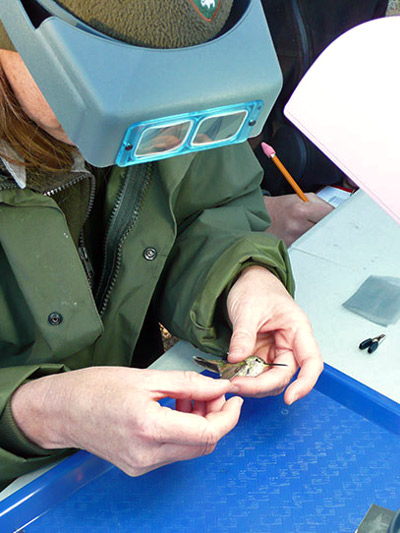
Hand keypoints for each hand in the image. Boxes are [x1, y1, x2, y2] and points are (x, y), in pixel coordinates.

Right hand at [11, 367, 242, 475]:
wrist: (62, 410)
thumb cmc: (96, 388)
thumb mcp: (147, 378)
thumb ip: (188, 385)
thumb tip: (219, 388)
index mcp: (150, 428)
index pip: (208, 434)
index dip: (229, 417)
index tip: (234, 399)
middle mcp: (147, 455)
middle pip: (203, 445)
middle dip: (216, 419)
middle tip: (212, 394)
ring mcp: (142, 465)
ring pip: (190, 449)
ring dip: (200, 425)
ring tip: (188, 398)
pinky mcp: (137, 467)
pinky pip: (172, 452)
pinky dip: (182, 432)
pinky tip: (174, 411)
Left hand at [227, 266, 322, 403]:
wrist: (245, 281)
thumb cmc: (255, 288)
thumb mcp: (247, 309)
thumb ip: (243, 335)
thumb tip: (236, 359)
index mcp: (297, 329)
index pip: (311, 362)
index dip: (305, 383)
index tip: (290, 397)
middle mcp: (290, 343)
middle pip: (285, 376)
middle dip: (262, 385)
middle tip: (238, 385)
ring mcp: (275, 351)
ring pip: (270, 379)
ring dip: (252, 385)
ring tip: (231, 380)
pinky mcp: (262, 355)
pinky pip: (257, 374)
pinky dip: (245, 378)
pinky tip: (232, 375)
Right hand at [264, 193, 333, 246]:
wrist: (261, 217)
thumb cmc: (281, 207)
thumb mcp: (301, 197)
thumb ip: (320, 204)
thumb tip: (336, 213)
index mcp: (300, 210)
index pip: (329, 215)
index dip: (335, 216)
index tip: (338, 217)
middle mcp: (296, 226)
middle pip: (325, 230)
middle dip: (327, 227)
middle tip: (325, 224)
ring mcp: (292, 240)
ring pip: (317, 240)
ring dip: (318, 235)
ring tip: (309, 228)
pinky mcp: (290, 248)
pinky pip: (307, 246)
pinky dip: (308, 242)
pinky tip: (302, 236)